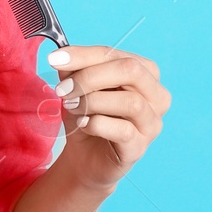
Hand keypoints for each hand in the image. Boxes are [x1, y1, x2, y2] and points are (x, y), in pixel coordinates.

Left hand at [48, 44, 168, 190]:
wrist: (84, 157)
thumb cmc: (86, 115)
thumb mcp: (77, 87)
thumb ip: (74, 69)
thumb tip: (63, 57)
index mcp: (145, 72)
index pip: (116, 54)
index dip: (84, 54)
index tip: (55, 59)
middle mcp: (157, 96)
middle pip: (131, 71)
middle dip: (90, 77)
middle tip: (63, 89)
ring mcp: (152, 123)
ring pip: (131, 102)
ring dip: (93, 102)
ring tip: (72, 107)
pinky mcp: (140, 147)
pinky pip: (123, 131)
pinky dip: (97, 124)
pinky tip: (83, 124)